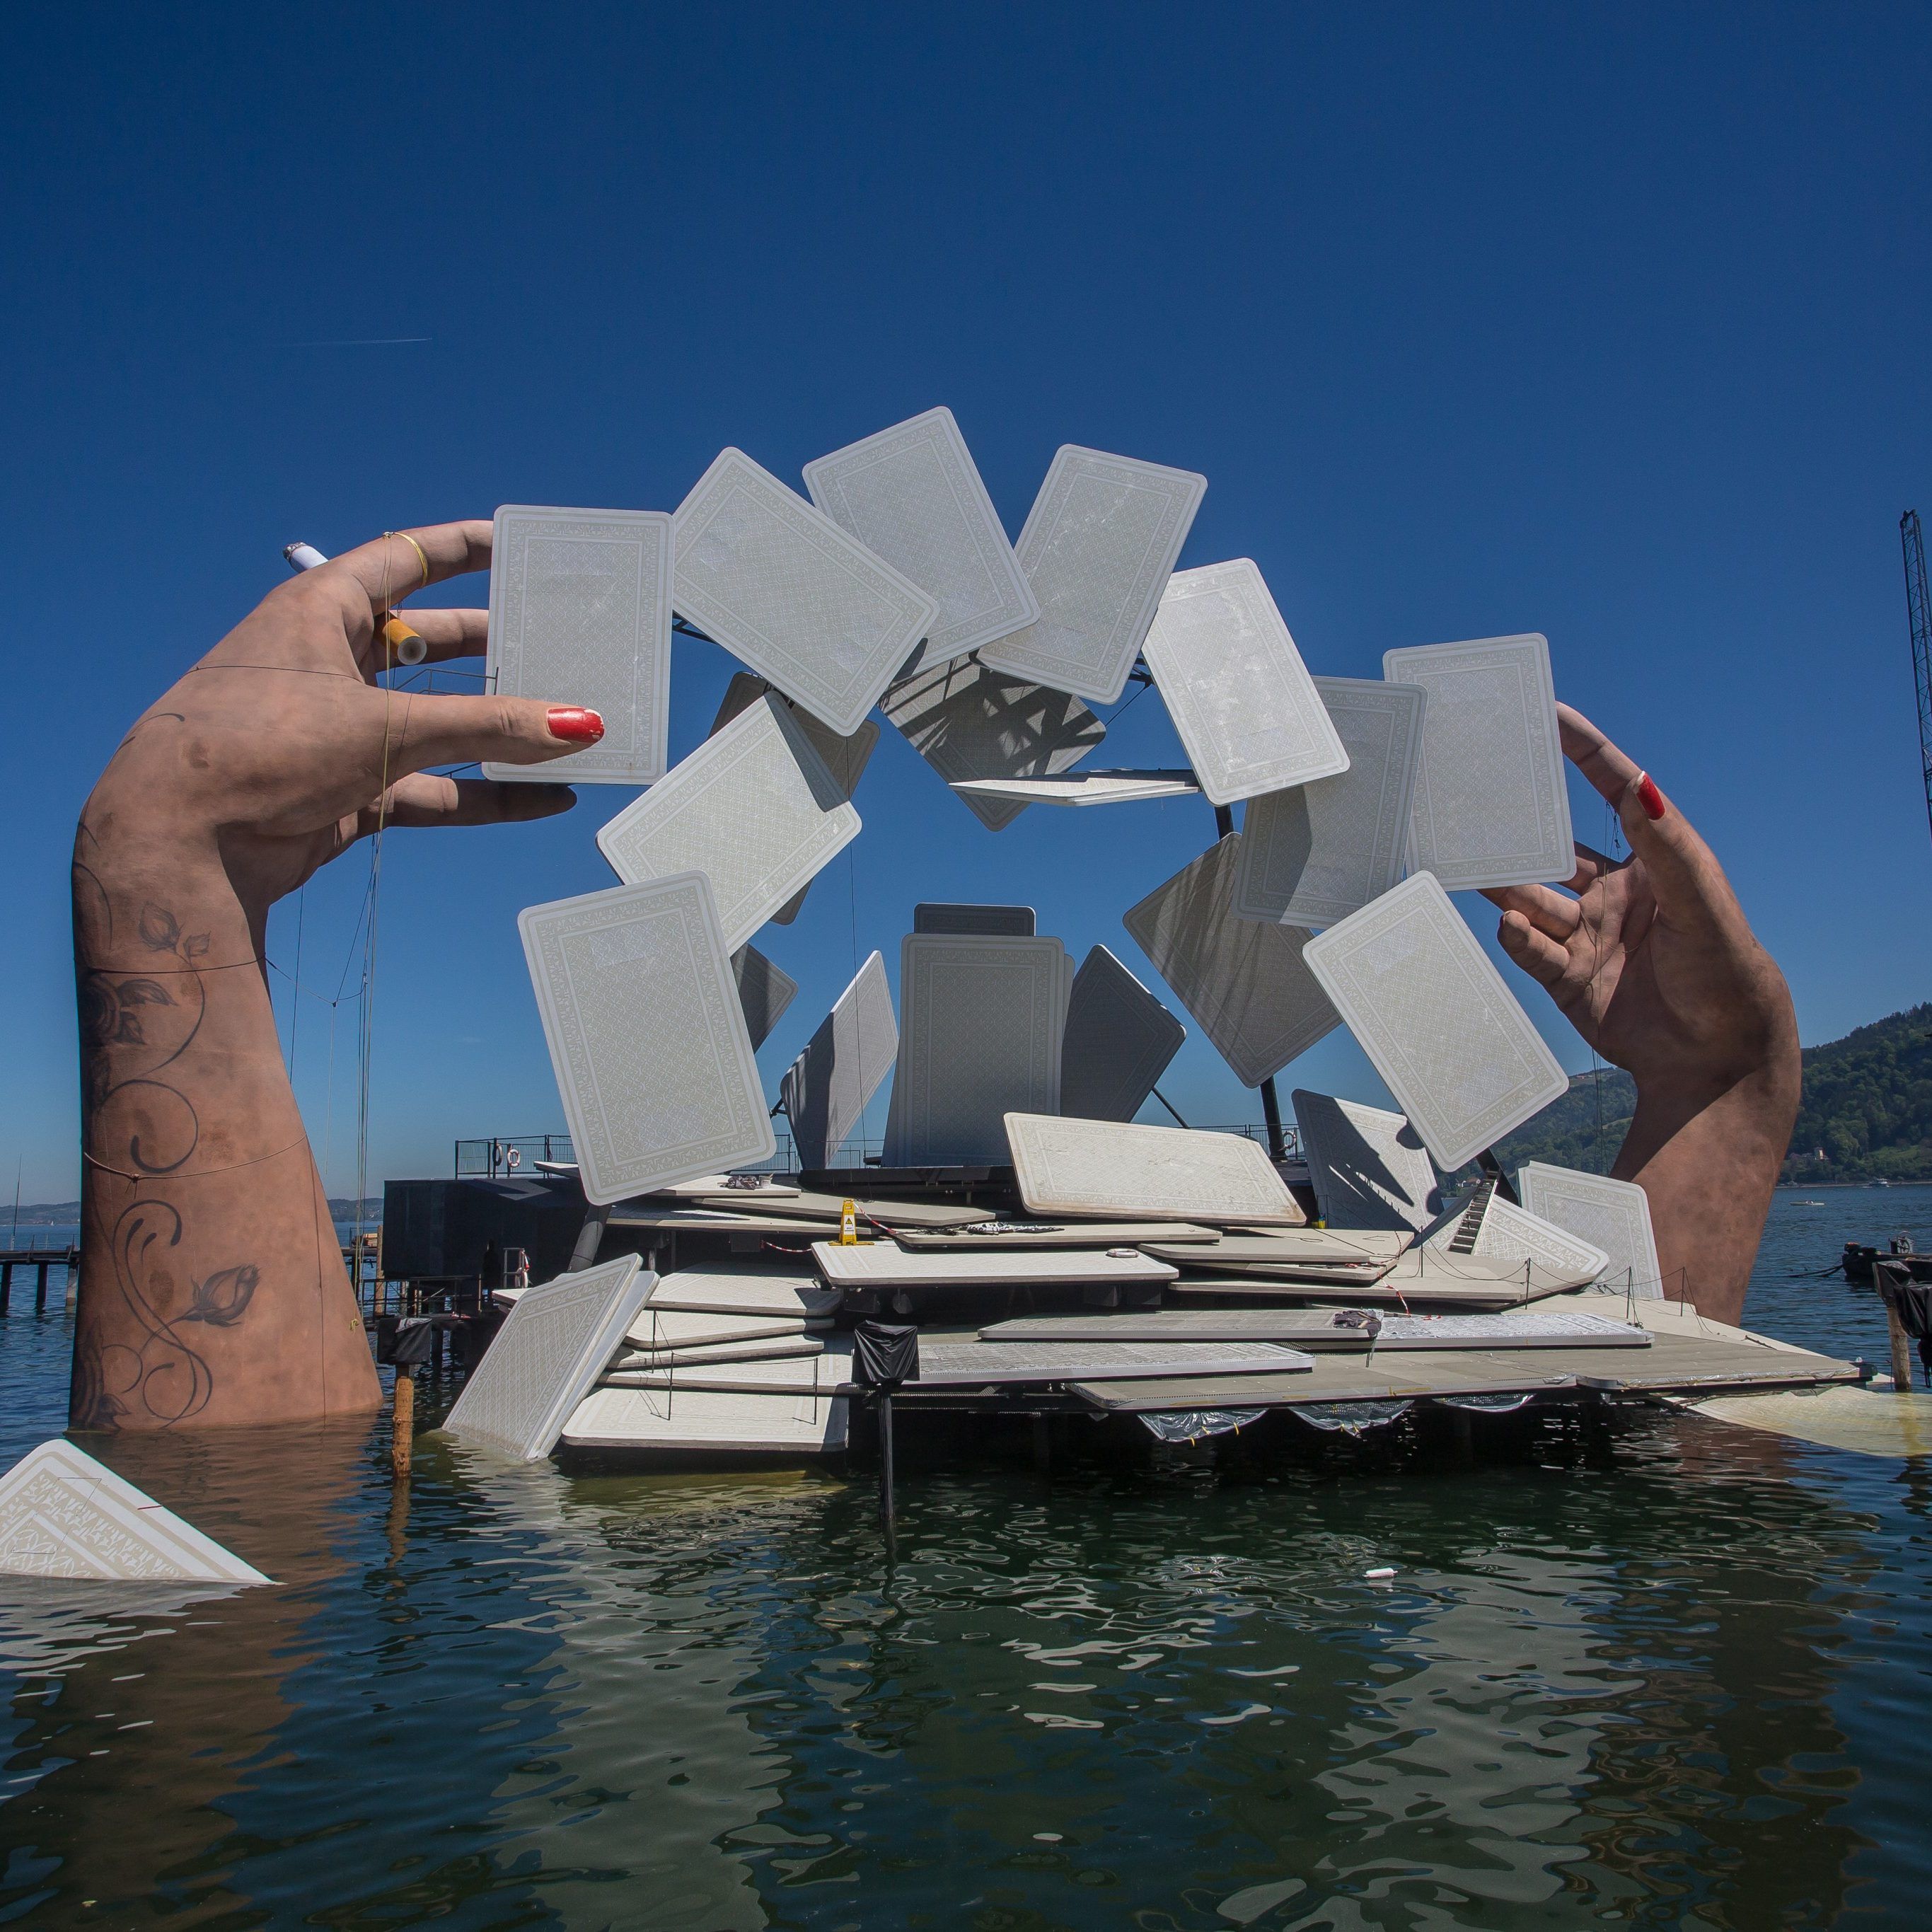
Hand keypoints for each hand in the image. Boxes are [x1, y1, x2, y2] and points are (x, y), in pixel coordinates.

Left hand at [91, 522, 596, 937]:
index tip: (516, 544)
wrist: (182, 845)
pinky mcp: (347, 790)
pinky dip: (485, 793)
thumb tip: (580, 723)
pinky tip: (543, 799)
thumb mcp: (384, 727)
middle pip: (427, 642)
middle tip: (553, 637)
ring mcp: (337, 729)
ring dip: (496, 727)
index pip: (402, 559)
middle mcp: (328, 663)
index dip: (459, 548)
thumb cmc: (261, 749)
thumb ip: (488, 728)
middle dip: (491, 645)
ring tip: (563, 723)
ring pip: (435, 720)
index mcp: (320, 612)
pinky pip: (433, 786)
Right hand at [1481, 705, 1798, 1319]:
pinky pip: (1529, 950)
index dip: (1584, 753)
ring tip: (1463, 859)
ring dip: (1500, 880)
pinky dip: (1515, 938)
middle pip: (1554, 847)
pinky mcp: (1568, 979)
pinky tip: (1509, 927)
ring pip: (1529, 896)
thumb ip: (1666, 845)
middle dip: (1519, 822)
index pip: (1613, 793)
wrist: (1718, 1063)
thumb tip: (1640, 784)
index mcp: (1654, 865)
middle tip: (1477, 794)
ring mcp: (1588, 937)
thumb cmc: (1728, 974)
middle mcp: (1617, 896)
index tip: (1549, 715)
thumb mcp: (1701, 902)